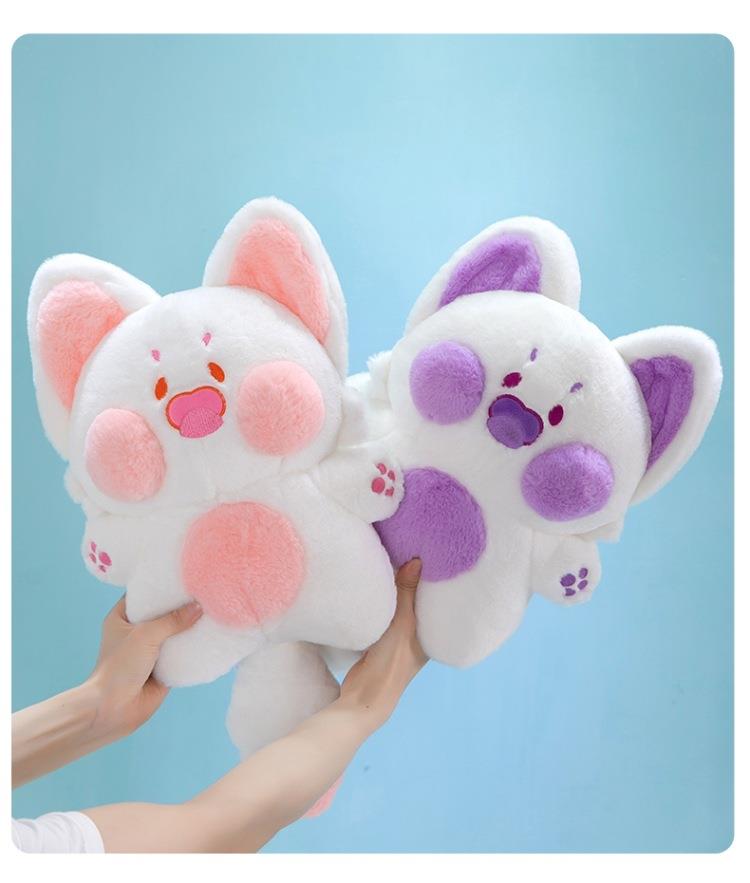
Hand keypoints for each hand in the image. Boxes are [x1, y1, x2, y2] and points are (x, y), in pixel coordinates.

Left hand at [87, 597, 202, 740]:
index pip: (144, 594)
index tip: (183, 576)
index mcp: (122, 617)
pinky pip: (182, 653)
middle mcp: (136, 632)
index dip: (161, 585)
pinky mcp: (163, 668)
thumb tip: (199, 607)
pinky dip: (194, 648)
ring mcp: (150, 650)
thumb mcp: (145, 635)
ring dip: (190, 627)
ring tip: (213, 610)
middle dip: (181, 606)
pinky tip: (212, 637)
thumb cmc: (120, 666)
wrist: (114, 709)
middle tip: (204, 591)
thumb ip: (173, 620)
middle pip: (163, 613)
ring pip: (174, 634)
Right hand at [340, 559, 427, 728]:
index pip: (436, 604)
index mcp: (431, 636)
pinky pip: (385, 616)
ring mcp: (399, 640)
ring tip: (395, 565)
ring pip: (400, 609)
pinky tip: (379, 589)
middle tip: (412, 554)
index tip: (432, 559)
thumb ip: (407, 594)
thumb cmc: (392, 662)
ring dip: (397, 594)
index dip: (434, 584)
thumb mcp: (402, 624)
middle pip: (418, 605)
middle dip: (415, 585)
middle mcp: (418, 637)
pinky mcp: (381, 642)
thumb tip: (417, 561)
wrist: (366, 695)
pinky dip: (383, 603)